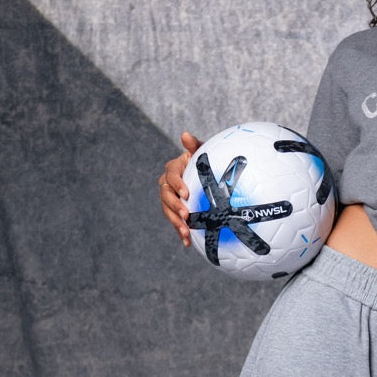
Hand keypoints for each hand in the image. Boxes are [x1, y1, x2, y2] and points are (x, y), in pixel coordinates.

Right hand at [158, 131, 201, 245]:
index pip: (171, 176)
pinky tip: (188, 243)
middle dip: (175, 206)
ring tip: (186, 232)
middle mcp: (168, 183)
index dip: (177, 185)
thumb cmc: (207, 163)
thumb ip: (195, 146)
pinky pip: (175, 222)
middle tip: (186, 216)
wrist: (210, 181)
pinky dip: (180, 232)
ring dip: (175, 222)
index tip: (186, 194)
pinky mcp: (175, 211)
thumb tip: (185, 134)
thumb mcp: (202, 154)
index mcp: (174, 169)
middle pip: (166, 196)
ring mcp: (170, 199)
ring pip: (168, 211)